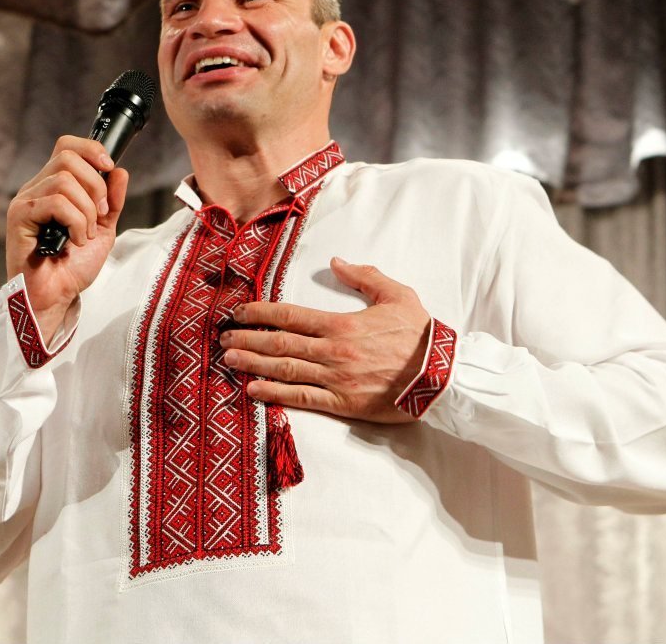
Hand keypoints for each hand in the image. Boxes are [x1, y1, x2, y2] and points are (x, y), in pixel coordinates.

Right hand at [6, 135, 128, 341]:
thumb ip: (112, 201)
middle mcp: (36, 189)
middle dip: (95, 186)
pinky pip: (56, 203)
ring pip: (64, 181)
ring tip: (84, 235)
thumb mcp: (103, 229)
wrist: (57, 297)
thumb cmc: (72, 267)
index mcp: (53, 187)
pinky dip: (76, 222)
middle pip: (68, 158)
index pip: (66, 146)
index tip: (109, 168)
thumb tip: (119, 171)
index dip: (91, 149)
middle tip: (100, 214)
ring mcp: (25, 201)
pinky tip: (74, 241)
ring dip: (87, 211)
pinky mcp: (19, 216)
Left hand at [220, 258, 431, 423]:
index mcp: (341, 324)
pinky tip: (253, 391)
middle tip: (222, 338)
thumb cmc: (420, 335)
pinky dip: (275, 394)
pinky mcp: (343, 405)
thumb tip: (336, 262)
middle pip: (278, 343)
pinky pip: (302, 399)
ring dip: (252, 364)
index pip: (290, 316)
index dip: (259, 313)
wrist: (442, 376)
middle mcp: (331, 351)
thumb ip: (364, 276)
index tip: (238, 312)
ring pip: (284, 370)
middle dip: (247, 339)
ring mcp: (335, 380)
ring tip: (229, 360)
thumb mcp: (397, 294)